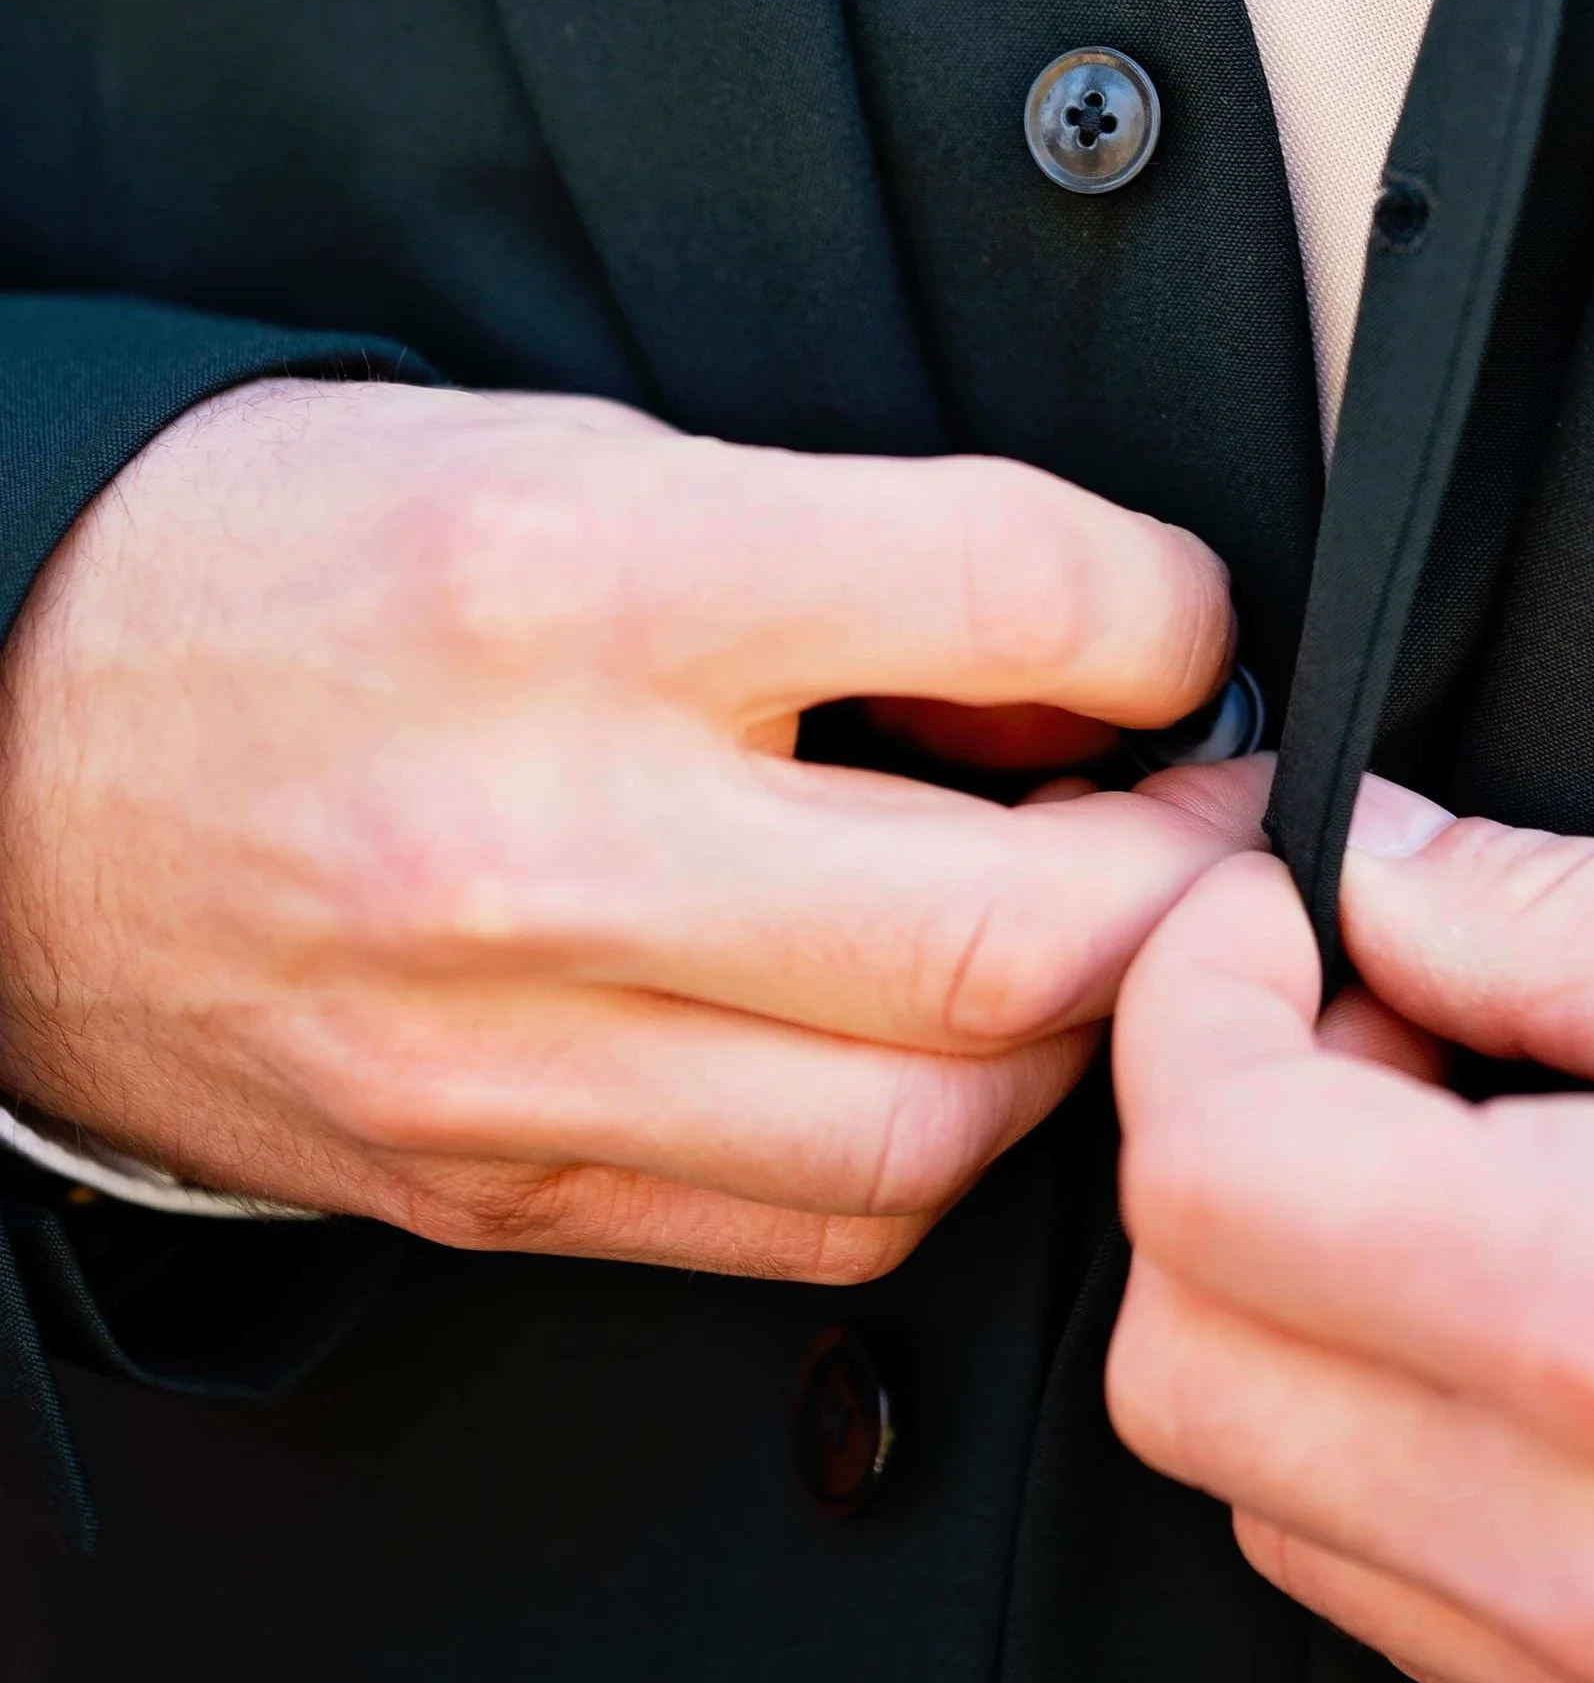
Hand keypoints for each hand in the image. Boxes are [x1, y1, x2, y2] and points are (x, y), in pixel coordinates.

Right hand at [0, 378, 1258, 1278]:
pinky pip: (802, 1232)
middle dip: (1187, 876)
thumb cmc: (284, 559)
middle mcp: (544, 835)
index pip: (1008, 591)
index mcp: (573, 582)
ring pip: (934, 1126)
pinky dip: (924, 1143)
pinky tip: (931, 1041)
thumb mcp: (569, 449)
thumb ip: (839, 548)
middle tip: (1219, 817)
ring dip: (1075, 1039)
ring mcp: (508, 1047)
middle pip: (1013, 924)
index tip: (1182, 622)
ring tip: (1088, 935)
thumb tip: (1088, 644)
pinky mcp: (487, 1182)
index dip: (1169, 607)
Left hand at [1111, 793, 1593, 1682]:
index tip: (1265, 915)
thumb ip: (1558, 910)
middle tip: (1373, 1035)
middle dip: (1216, 1154)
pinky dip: (1392, 1449)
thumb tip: (1364, 862)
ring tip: (1479, 1170)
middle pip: (1182, 1364)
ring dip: (1296, 1307)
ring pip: (1266, 1502)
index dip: (1193, 998)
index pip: (1214, 1178)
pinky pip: (1408, 1607)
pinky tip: (1537, 1322)